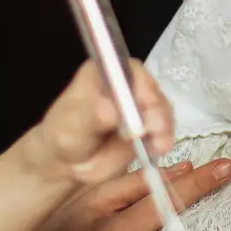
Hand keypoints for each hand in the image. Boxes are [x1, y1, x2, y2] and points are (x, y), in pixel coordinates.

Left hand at [27, 61, 174, 185]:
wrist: (69, 162)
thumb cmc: (65, 135)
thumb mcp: (72, 124)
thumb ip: (91, 115)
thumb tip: (112, 111)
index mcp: (103, 70)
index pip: (126, 68)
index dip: (138, 82)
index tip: (144, 102)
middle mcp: (125, 82)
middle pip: (150, 87)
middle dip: (155, 107)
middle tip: (152, 128)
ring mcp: (139, 104)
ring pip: (161, 107)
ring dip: (163, 125)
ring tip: (158, 144)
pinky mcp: (149, 124)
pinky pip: (164, 127)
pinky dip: (164, 137)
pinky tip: (159, 149)